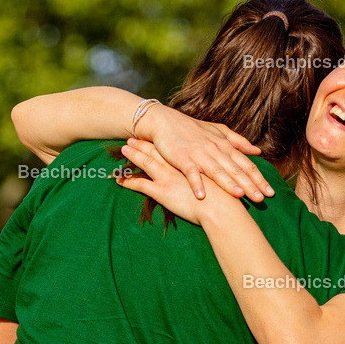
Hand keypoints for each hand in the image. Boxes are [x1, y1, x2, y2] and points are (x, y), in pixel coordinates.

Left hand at [116, 139, 234, 224]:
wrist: (221, 208)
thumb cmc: (226, 195)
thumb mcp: (225, 178)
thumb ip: (220, 172)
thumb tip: (222, 172)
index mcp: (191, 160)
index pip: (173, 148)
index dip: (162, 142)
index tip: (154, 136)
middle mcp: (177, 165)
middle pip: (157, 151)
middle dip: (144, 144)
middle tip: (132, 138)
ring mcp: (168, 176)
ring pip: (146, 162)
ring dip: (134, 156)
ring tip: (123, 149)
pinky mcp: (161, 191)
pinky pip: (140, 185)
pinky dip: (128, 182)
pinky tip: (118, 181)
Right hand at [137, 105, 273, 201]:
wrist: (165, 122)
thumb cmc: (193, 129)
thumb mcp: (218, 132)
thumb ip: (238, 141)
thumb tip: (258, 151)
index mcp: (225, 146)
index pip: (246, 164)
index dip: (259, 178)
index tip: (270, 192)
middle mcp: (215, 150)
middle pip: (235, 170)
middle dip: (249, 185)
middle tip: (261, 199)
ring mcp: (199, 154)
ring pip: (216, 171)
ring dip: (228, 183)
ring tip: (239, 196)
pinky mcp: (182, 158)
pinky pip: (190, 172)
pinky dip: (196, 183)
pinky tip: (201, 196)